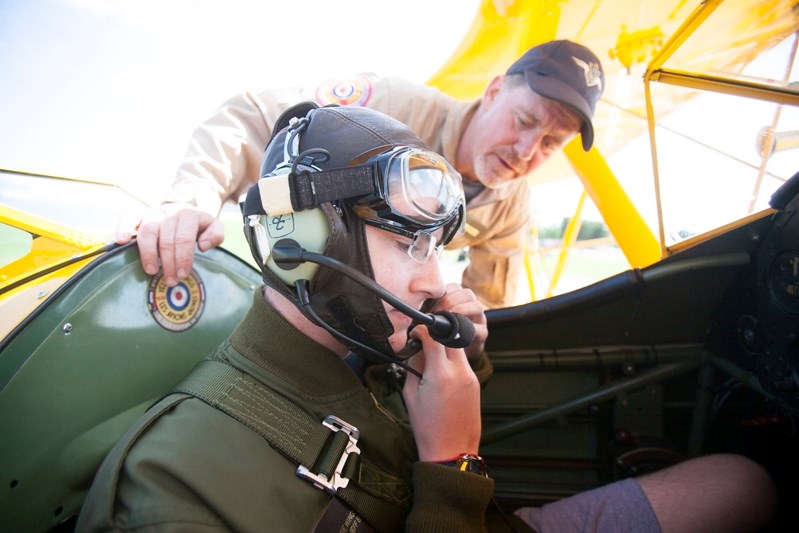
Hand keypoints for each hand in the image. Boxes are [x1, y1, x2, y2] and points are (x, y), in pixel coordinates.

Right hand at [116, 203, 224, 285]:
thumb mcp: (213, 227)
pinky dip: (123, 228)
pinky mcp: (139, 214)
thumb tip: (203, 245)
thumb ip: (215, 235)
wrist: (184, 209)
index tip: (182, 275)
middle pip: (166, 239)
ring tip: (151, 271)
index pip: (184, 238)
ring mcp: (153, 212)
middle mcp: (170, 211)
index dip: (183, 258)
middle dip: (168, 263)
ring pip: (147, 231)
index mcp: (189, 214)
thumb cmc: (198, 226)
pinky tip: (120, 241)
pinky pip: (129, 217)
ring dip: (148, 253)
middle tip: (170, 280)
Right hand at [402, 326, 480, 461]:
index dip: (422, 330)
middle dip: (437, 337)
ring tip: (431, 363)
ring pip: (458, 350)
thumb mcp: (411, 394)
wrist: (451, 450)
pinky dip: (452, 362)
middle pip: (451, 338)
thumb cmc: (428, 428)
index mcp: (441, 374)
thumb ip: (413, 367)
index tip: (415, 334)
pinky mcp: (475, 384)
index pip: (434, 337)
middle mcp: (460, 372)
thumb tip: (416, 350)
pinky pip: (463, 364)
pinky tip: (441, 375)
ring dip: (445, 349)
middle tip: (423, 344)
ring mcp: (471, 378)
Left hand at [433, 283, 486, 361]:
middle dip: (451, 300)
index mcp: (458, 298)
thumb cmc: (441, 333)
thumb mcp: (435, 319)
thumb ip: (430, 312)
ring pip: (476, 306)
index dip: (443, 292)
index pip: (454, 287)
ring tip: (448, 320)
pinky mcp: (482, 333)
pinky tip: (456, 334)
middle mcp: (471, 305)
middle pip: (467, 293)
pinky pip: (479, 329)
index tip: (431, 304)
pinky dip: (468, 330)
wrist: (455, 355)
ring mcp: (479, 318)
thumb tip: (414, 311)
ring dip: (461, 311)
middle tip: (438, 312)